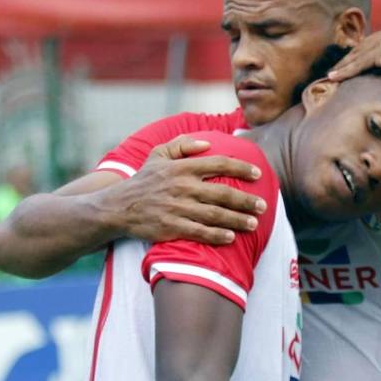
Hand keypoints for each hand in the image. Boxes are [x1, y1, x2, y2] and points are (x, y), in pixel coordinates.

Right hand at [110, 135, 266, 245]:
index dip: (240, 169)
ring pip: (214, 215)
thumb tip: (207, 143)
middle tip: (263, 206)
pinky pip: (199, 232)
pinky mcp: (171, 228)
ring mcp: (176, 208)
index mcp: (181, 167)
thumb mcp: (157, 155)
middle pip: (221, 193)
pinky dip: (216, 235)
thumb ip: (181, 145)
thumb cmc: (143, 181)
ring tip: (253, 224)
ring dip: (236, 220)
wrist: (117, 208)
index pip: (218, 164)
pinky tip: (231, 237)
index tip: (258, 174)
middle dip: (245, 200)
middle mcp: (181, 187)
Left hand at [329, 23, 380, 82]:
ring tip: (331, 76)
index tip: (349, 62)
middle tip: (334, 69)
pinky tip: (335, 78)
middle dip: (348, 58)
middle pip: (363, 46)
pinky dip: (346, 71)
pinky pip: (360, 63)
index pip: (375, 42)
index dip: (360, 53)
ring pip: (358, 54)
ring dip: (343, 66)